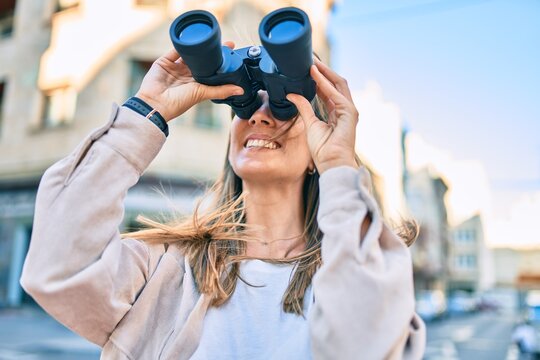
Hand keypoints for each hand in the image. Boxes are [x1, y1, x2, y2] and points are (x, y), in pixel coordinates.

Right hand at [135, 42, 242, 121]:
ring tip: (208, 38)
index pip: (210, 70)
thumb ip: (221, 91)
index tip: (230, 52)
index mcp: (196, 84)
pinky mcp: (164, 61)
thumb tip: (241, 90)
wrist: (155, 103)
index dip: (219, 62)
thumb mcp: (202, 94)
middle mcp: (186, 75)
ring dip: (197, 47)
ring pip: (188, 54)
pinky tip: (190, 38)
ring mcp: (175, 68)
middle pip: (200, 60)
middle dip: (210, 52)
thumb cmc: (178, 103)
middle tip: (222, 43)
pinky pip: (174, 50)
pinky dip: (182, 44)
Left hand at [286, 58, 358, 173]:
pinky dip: (324, 83)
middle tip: (309, 58)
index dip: (318, 77)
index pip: (328, 89)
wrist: (331, 163)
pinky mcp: (349, 113)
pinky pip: (336, 94)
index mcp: (336, 112)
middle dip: (323, 70)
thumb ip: (303, 107)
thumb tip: (292, 94)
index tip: (307, 67)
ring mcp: (349, 110)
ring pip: (338, 84)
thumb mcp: (310, 124)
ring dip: (324, 72)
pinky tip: (314, 75)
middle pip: (335, 83)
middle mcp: (344, 109)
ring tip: (311, 62)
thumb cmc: (323, 150)